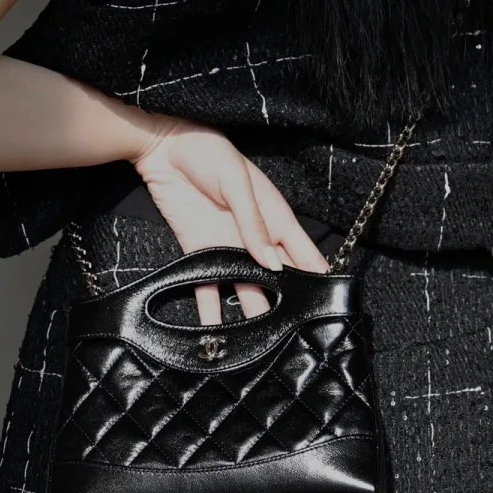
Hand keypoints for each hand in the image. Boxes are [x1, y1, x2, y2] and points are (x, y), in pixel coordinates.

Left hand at [132, 115, 329, 325]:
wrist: (163, 148)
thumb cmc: (209, 152)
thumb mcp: (237, 182)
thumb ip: (254, 223)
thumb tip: (272, 263)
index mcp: (273, 215)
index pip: (303, 251)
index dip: (316, 276)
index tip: (329, 303)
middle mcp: (255, 237)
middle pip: (278, 277)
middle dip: (288, 303)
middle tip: (297, 334)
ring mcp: (226, 248)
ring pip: (246, 288)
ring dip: (252, 314)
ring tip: (261, 345)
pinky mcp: (197, 253)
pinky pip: (207, 288)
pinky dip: (211, 312)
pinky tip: (215, 336)